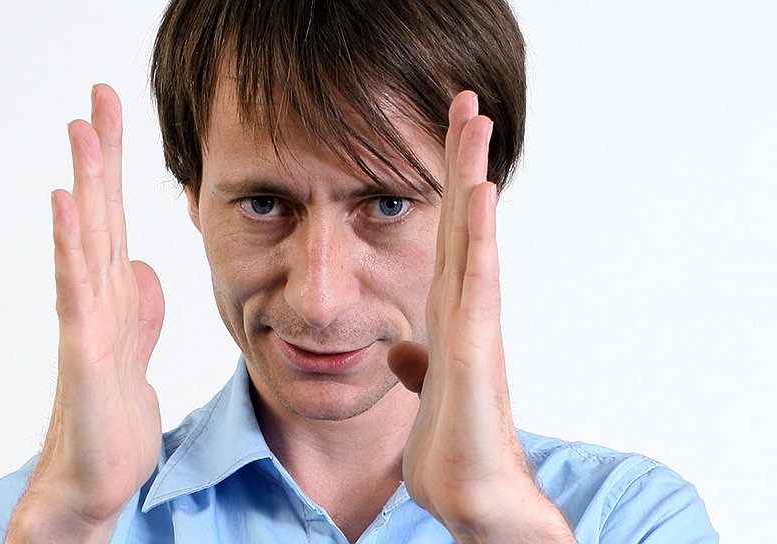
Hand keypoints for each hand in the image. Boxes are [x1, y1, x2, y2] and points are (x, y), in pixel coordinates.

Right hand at [6, 84, 164, 542]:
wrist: (95, 482)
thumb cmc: (111, 419)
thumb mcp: (137, 352)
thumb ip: (139, 309)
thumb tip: (142, 265)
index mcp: (115, 298)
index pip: (116, 221)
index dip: (118, 172)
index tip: (115, 118)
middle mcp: (96, 301)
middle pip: (100, 217)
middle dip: (101, 157)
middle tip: (99, 95)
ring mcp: (87, 324)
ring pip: (86, 242)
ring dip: (84, 184)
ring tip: (80, 130)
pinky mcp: (85, 355)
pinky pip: (77, 292)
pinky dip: (70, 246)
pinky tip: (64, 205)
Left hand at [388, 92, 573, 542]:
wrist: (473, 495)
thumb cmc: (453, 446)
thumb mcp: (422, 392)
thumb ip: (416, 363)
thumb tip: (398, 347)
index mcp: (448, 316)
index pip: (445, 237)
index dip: (445, 187)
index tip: (444, 138)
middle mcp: (466, 310)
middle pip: (464, 222)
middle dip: (464, 161)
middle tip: (466, 101)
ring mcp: (475, 326)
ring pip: (474, 237)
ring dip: (473, 177)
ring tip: (475, 121)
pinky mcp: (474, 352)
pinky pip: (477, 282)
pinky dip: (479, 237)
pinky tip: (480, 195)